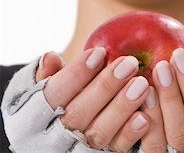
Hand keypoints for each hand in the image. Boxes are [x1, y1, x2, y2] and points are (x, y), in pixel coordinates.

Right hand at [35, 48, 150, 150]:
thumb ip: (46, 75)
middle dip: (105, 87)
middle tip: (129, 64)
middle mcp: (47, 143)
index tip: (100, 52)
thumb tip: (50, 57)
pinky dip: (128, 136)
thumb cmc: (50, 102)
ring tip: (142, 84)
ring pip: (97, 135)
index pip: (52, 95)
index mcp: (27, 120)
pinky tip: (144, 117)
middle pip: (77, 116)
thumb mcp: (38, 89)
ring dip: (121, 109)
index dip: (76, 74)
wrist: (52, 136)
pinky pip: (112, 152)